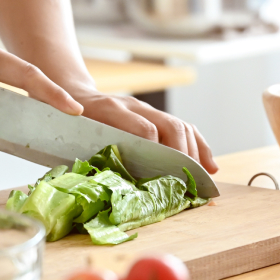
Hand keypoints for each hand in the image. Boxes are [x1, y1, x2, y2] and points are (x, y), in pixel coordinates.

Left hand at [72, 92, 217, 173]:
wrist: (71, 94)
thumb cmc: (70, 123)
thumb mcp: (71, 137)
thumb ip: (90, 155)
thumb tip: (110, 185)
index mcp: (110, 110)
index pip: (144, 129)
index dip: (158, 151)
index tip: (165, 174)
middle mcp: (133, 106)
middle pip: (170, 125)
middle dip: (184, 155)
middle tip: (189, 182)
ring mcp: (146, 109)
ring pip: (181, 126)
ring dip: (196, 152)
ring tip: (203, 177)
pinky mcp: (155, 115)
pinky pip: (184, 128)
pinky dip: (199, 147)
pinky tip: (209, 166)